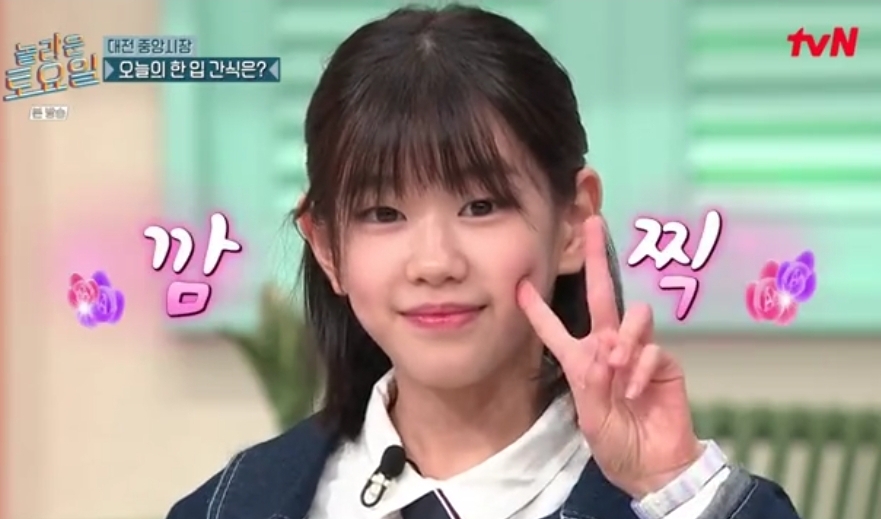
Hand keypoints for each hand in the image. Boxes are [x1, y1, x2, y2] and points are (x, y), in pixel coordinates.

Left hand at [517, 216, 702, 497]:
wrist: (652, 465)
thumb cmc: (616, 442)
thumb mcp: (591, 416)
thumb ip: (594, 382)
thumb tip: (608, 350)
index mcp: (582, 359)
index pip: (554, 328)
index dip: (536, 309)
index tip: (519, 284)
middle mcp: (608, 347)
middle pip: (601, 293)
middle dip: (596, 257)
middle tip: (592, 223)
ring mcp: (637, 352)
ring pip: (631, 317)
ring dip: (622, 340)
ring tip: (616, 367)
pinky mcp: (662, 362)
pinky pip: (650, 349)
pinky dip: (639, 369)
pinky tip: (633, 391)